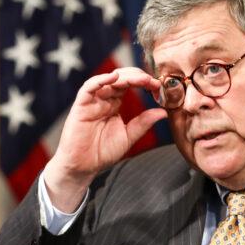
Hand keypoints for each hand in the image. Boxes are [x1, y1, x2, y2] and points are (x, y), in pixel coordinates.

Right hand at [44, 68, 166, 211]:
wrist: (83, 167)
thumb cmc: (102, 152)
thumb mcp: (129, 136)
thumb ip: (143, 123)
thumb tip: (163, 112)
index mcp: (114, 104)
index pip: (130, 85)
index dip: (144, 83)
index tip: (159, 87)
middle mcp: (103, 99)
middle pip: (121, 78)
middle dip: (138, 77)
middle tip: (153, 81)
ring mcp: (92, 101)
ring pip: (107, 80)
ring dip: (125, 76)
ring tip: (141, 79)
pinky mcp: (80, 106)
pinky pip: (88, 88)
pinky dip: (100, 80)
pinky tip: (114, 77)